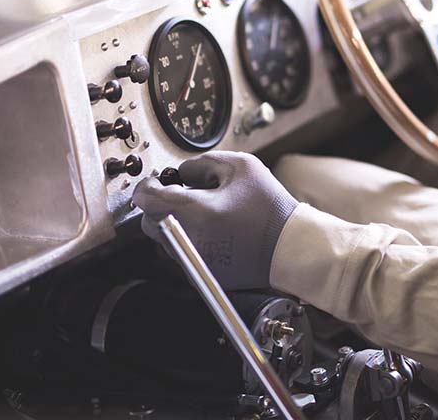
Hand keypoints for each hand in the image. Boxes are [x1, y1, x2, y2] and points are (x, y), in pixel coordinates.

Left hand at [132, 151, 298, 289]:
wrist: (291, 248)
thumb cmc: (270, 209)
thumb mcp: (242, 167)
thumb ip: (204, 163)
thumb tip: (183, 172)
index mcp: (195, 211)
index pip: (147, 199)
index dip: (146, 186)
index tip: (154, 182)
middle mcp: (188, 240)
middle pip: (151, 222)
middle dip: (162, 206)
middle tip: (183, 194)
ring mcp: (193, 260)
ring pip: (166, 239)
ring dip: (176, 223)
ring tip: (206, 214)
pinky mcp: (201, 274)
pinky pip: (183, 253)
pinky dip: (191, 240)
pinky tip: (216, 232)